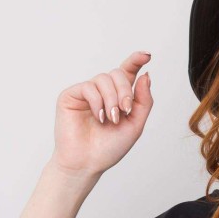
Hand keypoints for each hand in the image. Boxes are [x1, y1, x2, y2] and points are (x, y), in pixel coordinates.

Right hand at [50, 51, 152, 177]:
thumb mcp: (135, 125)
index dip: (136, 61)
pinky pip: (89, 87)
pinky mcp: (71, 95)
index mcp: (118, 97)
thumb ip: (143, 101)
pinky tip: (99, 117)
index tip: (147, 55)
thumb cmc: (109, 147)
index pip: (127, 72)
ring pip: (104, 78)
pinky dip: (97, 102)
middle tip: (124, 111)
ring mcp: (86, 92)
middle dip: (125, 91)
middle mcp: (102, 92)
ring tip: (111, 119)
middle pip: (118, 74)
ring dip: (112, 99)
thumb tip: (146, 75)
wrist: (87, 162)